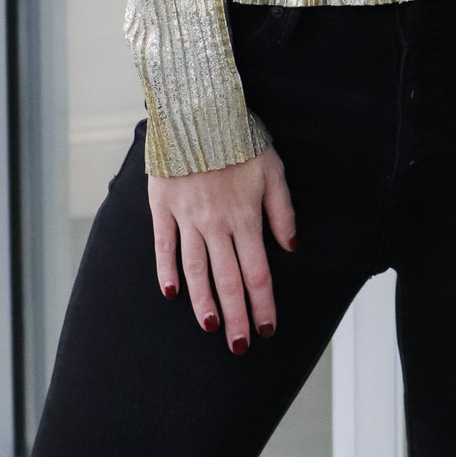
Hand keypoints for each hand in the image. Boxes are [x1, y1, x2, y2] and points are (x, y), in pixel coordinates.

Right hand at [148, 145, 296, 351]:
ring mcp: (187, 217)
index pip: (257, 272)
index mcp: (245, 216)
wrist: (198, 109)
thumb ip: (282, 211)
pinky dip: (166, 270)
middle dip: (236, 316)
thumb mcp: (273, 169)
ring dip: (203, 303)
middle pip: (227, 279)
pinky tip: (171, 293)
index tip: (267, 329)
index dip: (263, 304)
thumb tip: (292, 247)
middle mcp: (216, 223)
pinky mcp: (163, 206)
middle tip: (239, 347)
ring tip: (211, 328)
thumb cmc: (240, 138)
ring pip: (196, 269)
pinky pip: (164, 245)